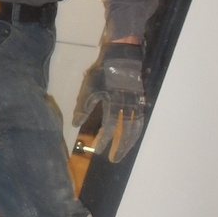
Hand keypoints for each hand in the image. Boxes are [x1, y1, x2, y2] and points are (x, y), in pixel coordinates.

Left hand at [73, 43, 145, 162]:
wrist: (122, 57)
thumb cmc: (103, 72)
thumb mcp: (89, 88)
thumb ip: (83, 107)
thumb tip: (75, 124)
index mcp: (114, 103)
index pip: (110, 127)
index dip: (104, 140)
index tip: (98, 151)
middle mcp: (128, 106)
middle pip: (125, 132)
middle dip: (119, 147)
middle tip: (113, 159)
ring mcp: (137, 104)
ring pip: (135, 128)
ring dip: (129, 143)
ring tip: (122, 153)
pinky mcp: (141, 101)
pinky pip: (141, 120)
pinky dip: (137, 132)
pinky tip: (132, 139)